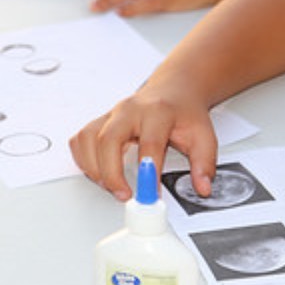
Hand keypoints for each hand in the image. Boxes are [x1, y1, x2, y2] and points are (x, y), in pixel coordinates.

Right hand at [69, 79, 217, 201]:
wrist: (173, 90)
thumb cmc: (183, 112)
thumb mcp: (203, 135)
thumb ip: (205, 163)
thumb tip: (202, 187)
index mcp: (157, 111)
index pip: (150, 142)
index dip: (150, 171)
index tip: (152, 193)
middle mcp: (129, 109)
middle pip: (108, 139)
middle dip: (111, 172)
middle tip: (123, 195)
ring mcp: (111, 114)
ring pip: (89, 139)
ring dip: (94, 167)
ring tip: (111, 186)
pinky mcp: (99, 121)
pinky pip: (80, 139)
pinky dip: (83, 159)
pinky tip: (97, 171)